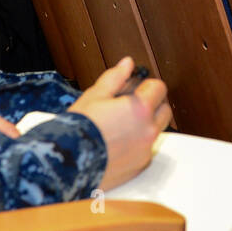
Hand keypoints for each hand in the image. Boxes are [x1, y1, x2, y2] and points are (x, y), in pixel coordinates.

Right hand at [67, 57, 171, 189]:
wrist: (67, 163)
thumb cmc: (79, 128)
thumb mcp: (94, 96)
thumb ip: (115, 78)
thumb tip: (127, 64)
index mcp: (140, 109)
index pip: (159, 88)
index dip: (147, 84)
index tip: (135, 86)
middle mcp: (148, 131)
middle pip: (164, 110)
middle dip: (152, 104)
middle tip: (131, 104)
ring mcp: (145, 151)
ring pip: (155, 131)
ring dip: (146, 124)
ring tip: (120, 124)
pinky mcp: (138, 167)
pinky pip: (145, 150)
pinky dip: (136, 144)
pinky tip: (116, 142)